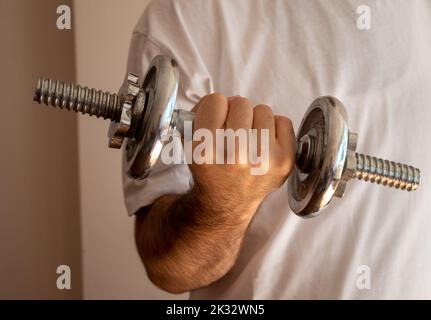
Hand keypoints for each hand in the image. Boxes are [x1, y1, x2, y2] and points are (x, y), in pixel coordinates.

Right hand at [189, 93, 295, 221]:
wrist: (228, 202)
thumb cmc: (211, 168)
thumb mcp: (190, 145)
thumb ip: (199, 116)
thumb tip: (219, 100)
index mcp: (207, 150)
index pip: (215, 101)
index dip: (215, 107)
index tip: (216, 119)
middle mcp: (236, 156)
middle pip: (241, 103)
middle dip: (235, 112)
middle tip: (233, 129)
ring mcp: (264, 160)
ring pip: (263, 110)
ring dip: (255, 120)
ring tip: (249, 138)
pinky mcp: (284, 162)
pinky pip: (283, 121)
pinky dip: (274, 129)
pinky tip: (264, 144)